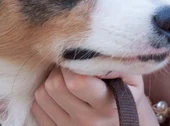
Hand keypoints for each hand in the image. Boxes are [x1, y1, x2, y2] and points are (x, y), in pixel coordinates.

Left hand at [32, 67, 158, 125]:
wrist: (126, 124)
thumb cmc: (128, 94)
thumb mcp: (132, 78)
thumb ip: (116, 62)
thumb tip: (93, 51)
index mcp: (108, 106)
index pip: (76, 81)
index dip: (72, 63)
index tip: (78, 58)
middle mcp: (88, 121)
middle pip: (55, 86)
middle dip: (60, 69)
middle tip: (71, 66)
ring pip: (42, 94)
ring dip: (50, 80)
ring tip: (65, 78)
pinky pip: (36, 107)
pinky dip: (45, 95)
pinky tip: (60, 93)